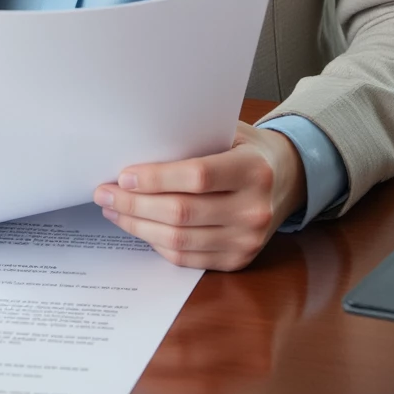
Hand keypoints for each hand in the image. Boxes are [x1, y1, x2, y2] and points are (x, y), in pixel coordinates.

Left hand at [92, 121, 306, 270]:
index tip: (123, 175)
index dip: (156, 178)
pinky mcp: (238, 260)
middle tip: (105, 193)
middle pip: (182, 213)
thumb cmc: (247, 149)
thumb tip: (138, 146)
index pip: (197, 177)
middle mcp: (254, 209)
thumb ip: (194, 138)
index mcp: (253, 170)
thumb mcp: (230, 132)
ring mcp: (248, 240)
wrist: (288, 179)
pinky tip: (139, 227)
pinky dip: (157, 243)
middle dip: (135, 204)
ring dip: (138, 226)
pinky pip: (187, 258)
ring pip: (179, 240)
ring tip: (114, 210)